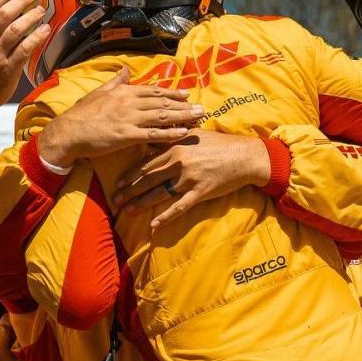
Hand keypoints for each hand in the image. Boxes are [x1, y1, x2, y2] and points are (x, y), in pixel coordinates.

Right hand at [36, 67, 203, 167]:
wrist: (69, 131)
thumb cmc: (82, 113)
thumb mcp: (100, 92)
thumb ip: (116, 81)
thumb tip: (126, 69)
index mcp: (124, 92)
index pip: (153, 91)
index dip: (171, 93)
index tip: (186, 94)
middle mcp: (129, 102)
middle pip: (162, 103)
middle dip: (183, 105)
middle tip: (201, 107)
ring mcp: (129, 119)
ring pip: (162, 116)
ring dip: (183, 117)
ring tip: (199, 117)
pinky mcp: (126, 135)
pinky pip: (153, 134)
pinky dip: (169, 133)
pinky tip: (183, 133)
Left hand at [113, 132, 270, 230]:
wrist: (245, 155)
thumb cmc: (220, 144)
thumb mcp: (194, 134)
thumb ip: (173, 137)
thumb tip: (154, 137)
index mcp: (175, 147)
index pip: (146, 162)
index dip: (130, 174)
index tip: (118, 183)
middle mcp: (178, 163)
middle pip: (147, 178)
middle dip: (130, 190)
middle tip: (116, 200)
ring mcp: (189, 179)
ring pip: (159, 193)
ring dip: (141, 203)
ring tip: (127, 211)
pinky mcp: (200, 192)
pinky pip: (179, 207)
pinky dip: (166, 217)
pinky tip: (154, 226)